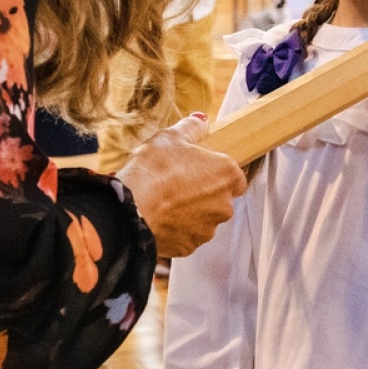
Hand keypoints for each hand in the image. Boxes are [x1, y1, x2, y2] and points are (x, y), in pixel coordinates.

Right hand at [116, 115, 245, 257]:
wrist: (132, 208)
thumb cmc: (154, 170)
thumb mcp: (171, 137)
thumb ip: (191, 128)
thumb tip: (201, 121)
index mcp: (226, 175)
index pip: (236, 177)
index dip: (218, 174)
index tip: (201, 170)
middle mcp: (224, 205)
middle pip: (219, 199)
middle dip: (202, 194)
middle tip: (177, 184)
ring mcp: (207, 229)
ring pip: (203, 220)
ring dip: (190, 213)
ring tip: (164, 201)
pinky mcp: (190, 247)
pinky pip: (186, 236)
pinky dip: (176, 230)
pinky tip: (159, 217)